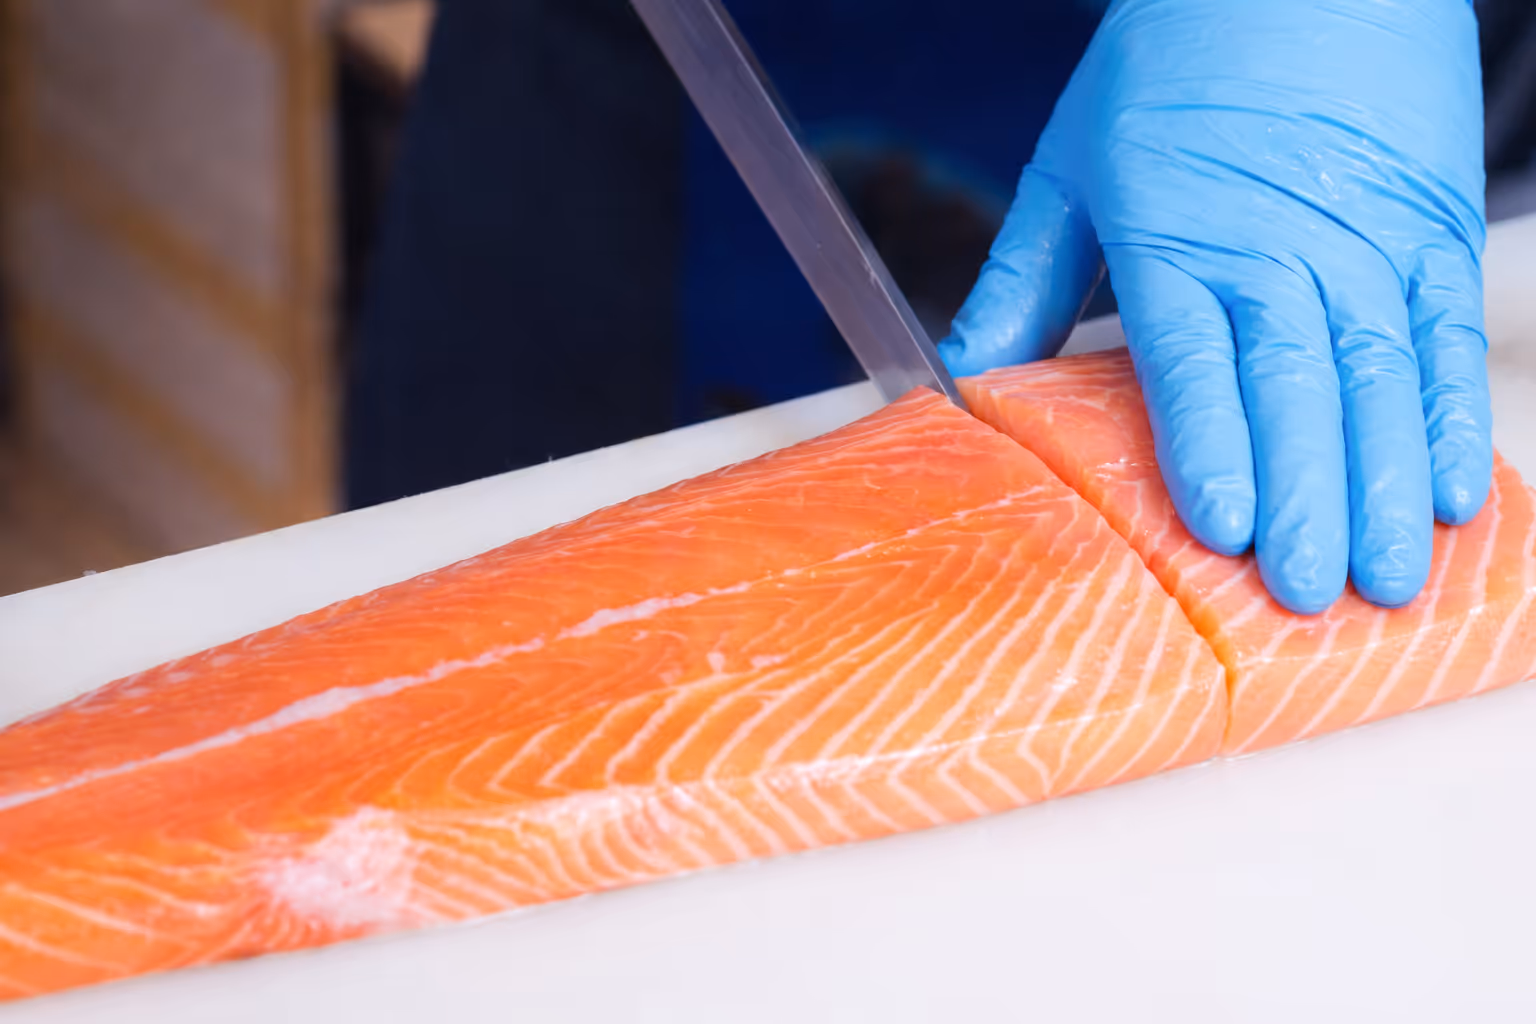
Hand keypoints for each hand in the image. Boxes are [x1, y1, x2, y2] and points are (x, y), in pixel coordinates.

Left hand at [939, 0, 1490, 614]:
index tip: (1224, 528)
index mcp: (1178, 236)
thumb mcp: (1073, 164)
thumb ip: (1023, 282)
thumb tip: (963, 382)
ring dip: (1389, 485)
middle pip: (1298, 385)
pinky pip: (1445, 340)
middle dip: (1310, 495)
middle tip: (1313, 595)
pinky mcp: (1432, 235)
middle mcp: (1281, 248)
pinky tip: (1457, 495)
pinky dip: (1453, 418)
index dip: (1213, 444)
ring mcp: (1367, 244)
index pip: (1195, 357)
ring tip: (1389, 580)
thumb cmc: (1173, 64)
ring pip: (1382, 378)